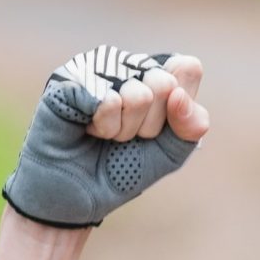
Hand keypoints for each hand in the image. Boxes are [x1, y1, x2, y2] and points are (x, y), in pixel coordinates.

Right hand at [2, 47, 209, 227]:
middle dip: (150, 125)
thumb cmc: (123, 167)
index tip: (159, 127)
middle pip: (165, 83)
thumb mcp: (172, 151)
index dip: (180, 107)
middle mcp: (127, 63)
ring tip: (105, 133)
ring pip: (138, 94)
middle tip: (127, 136)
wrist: (79, 195)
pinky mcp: (68, 79)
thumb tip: (177, 94)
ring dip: (124, 129)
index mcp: (156, 72)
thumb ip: (192, 123)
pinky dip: (103, 126)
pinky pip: (106, 100)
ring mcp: (96, 67)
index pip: (188, 68)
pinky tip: (86, 128)